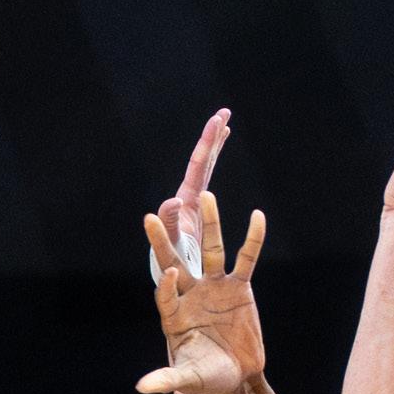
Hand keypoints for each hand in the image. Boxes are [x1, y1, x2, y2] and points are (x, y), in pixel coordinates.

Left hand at [137, 192, 265, 393]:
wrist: (238, 378)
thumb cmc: (208, 378)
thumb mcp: (188, 379)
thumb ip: (167, 379)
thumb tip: (142, 388)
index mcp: (174, 315)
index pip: (165, 293)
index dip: (166, 283)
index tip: (169, 273)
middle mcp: (191, 295)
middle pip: (174, 261)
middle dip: (163, 241)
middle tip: (151, 217)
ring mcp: (215, 287)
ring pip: (211, 250)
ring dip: (210, 224)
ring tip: (207, 195)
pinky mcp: (239, 287)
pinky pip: (246, 258)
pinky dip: (252, 239)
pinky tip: (257, 216)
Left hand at [157, 108, 230, 255]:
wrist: (174, 282)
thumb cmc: (170, 267)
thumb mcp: (170, 245)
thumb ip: (169, 224)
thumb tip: (175, 200)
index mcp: (186, 201)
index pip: (198, 166)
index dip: (208, 143)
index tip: (218, 120)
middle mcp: (189, 198)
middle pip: (203, 161)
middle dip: (212, 137)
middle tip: (224, 112)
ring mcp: (196, 204)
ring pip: (207, 168)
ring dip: (215, 146)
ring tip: (224, 125)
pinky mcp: (203, 212)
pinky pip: (210, 181)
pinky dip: (215, 164)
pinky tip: (218, 155)